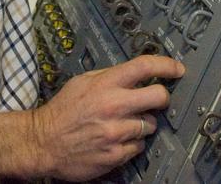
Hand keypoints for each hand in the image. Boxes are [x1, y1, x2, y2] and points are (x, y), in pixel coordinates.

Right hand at [29, 55, 184, 181]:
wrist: (43, 142)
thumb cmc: (62, 111)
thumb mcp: (83, 82)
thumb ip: (110, 76)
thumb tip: (136, 73)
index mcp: (105, 84)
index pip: (144, 66)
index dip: (167, 65)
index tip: (177, 69)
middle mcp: (114, 106)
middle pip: (159, 96)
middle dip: (162, 97)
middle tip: (157, 99)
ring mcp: (116, 132)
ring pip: (151, 124)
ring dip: (144, 123)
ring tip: (126, 123)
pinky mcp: (116, 154)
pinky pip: (139, 146)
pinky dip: (133, 142)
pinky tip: (118, 138)